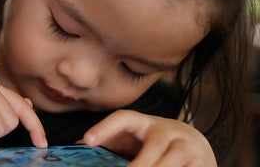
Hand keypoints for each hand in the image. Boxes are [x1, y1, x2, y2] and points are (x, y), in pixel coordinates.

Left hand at [83, 109, 215, 166]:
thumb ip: (111, 142)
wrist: (197, 146)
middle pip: (151, 150)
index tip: (87, 141)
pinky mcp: (203, 163)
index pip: (124, 118)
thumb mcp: (134, 139)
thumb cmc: (155, 144)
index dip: (105, 128)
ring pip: (168, 164)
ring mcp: (188, 147)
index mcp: (145, 123)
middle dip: (138, 166)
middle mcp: (168, 130)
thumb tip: (76, 147)